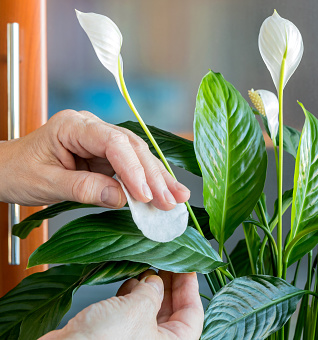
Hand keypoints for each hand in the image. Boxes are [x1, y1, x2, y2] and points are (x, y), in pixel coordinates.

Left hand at [0, 110, 189, 209]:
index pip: (113, 143)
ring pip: (138, 157)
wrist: (4, 171)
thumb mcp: (46, 183)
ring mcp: (101, 142)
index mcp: (74, 126)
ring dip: (158, 179)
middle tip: (171, 200)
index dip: (133, 169)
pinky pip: (131, 169)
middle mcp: (92, 129)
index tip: (145, 194)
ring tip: (177, 198)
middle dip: (154, 176)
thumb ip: (83, 188)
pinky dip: (147, 184)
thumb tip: (121, 199)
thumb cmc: (16, 171)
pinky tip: (163, 195)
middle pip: (132, 148)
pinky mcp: (105, 158)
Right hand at [40, 270, 203, 339]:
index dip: (190, 287)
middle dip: (168, 285)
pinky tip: (128, 283)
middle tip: (166, 261)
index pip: (193, 314)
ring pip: (149, 311)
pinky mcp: (114, 337)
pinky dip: (130, 298)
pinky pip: (130, 315)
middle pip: (172, 312)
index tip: (188, 266)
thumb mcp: (138, 309)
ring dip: (148, 289)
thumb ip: (153, 291)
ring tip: (145, 269)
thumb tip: (156, 281)